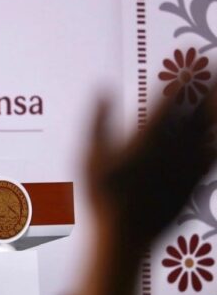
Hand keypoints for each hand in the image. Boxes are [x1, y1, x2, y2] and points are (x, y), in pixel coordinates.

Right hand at [66, 84, 216, 294]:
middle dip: (207, 88)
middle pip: (197, 111)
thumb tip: (102, 88)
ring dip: (213, 110)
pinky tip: (214, 135)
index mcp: (147, 138)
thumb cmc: (103, 195)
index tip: (191, 60)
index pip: (170, 100)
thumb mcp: (89, 156)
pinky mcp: (194, 182)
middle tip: (214, 69)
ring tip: (216, 96)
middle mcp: (172, 148)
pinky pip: (211, 155)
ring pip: (207, 131)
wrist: (126, 234)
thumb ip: (98, 119)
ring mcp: (186, 166)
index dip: (182, 78)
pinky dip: (214, 140)